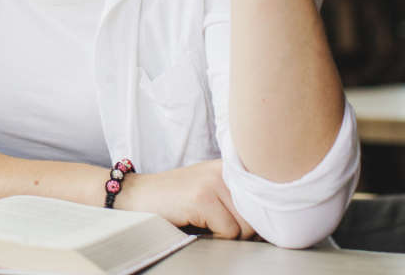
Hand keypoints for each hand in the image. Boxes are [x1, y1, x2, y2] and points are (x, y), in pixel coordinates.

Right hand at [117, 160, 254, 239]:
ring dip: (227, 234)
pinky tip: (197, 226)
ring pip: (245, 226)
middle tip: (216, 226)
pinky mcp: (202, 198)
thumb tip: (268, 224)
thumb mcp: (208, 189)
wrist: (136, 195)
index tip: (246, 224)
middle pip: (257, 215)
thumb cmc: (172, 199)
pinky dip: (214, 237)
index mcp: (229, 167)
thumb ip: (235, 198)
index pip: (264, 199)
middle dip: (241, 229)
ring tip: (206, 224)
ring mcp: (213, 183)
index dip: (257, 218)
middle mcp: (225, 170)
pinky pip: (228, 232)